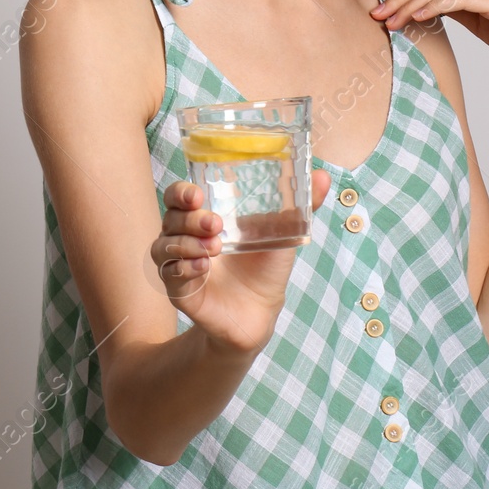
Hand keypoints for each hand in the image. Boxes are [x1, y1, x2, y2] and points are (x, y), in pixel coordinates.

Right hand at [151, 169, 330, 355]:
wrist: (261, 312)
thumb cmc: (265, 267)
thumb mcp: (284, 233)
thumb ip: (301, 205)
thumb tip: (325, 176)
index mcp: (203, 218)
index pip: (178, 197)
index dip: (181, 192)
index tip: (197, 195)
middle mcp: (185, 238)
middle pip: (169, 217)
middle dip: (189, 217)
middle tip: (216, 223)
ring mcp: (179, 264)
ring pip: (163, 245)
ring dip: (186, 242)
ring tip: (215, 247)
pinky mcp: (179, 290)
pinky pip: (169, 274)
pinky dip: (185, 267)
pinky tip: (204, 267)